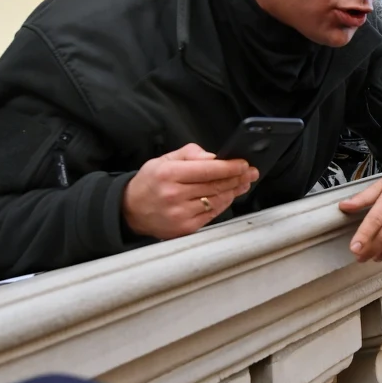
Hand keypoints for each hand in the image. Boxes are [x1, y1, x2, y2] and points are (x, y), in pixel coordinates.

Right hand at [122, 143, 257, 238]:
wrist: (131, 210)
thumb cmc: (150, 182)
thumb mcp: (163, 160)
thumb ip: (190, 154)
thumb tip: (213, 157)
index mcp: (169, 174)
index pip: (209, 170)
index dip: (230, 167)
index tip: (243, 164)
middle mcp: (175, 195)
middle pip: (216, 185)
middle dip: (237, 178)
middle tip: (250, 173)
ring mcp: (180, 214)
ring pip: (217, 200)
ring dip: (233, 191)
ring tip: (243, 183)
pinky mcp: (185, 228)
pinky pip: (212, 214)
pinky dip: (223, 204)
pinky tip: (229, 196)